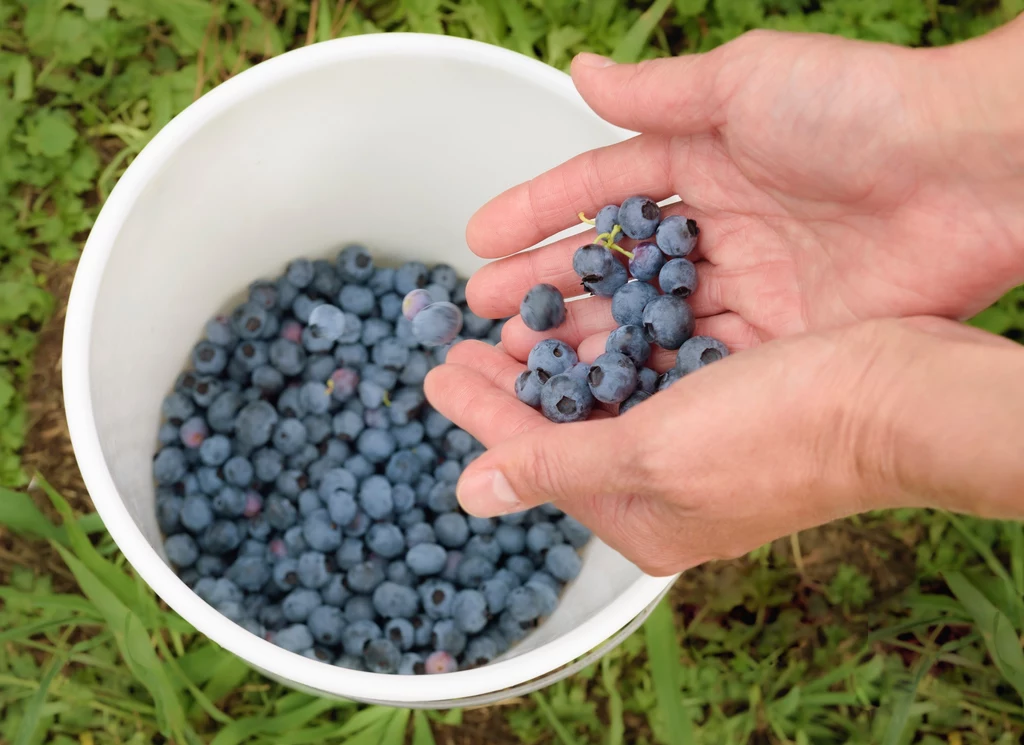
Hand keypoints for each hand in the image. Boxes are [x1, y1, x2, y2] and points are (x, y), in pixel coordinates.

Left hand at [425, 319, 1023, 575]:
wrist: (896, 397)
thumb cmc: (775, 433)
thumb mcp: (648, 454)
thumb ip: (555, 466)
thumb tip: (473, 493)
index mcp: (640, 516)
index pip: (534, 460)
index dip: (479, 412)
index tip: (436, 369)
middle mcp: (664, 486)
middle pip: (561, 428)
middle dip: (509, 381)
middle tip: (459, 340)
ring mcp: (698, 442)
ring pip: (601, 395)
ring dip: (554, 356)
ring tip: (511, 318)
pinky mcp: (728, 396)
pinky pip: (645, 371)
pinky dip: (609, 342)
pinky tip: (589, 311)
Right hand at [464, 20, 1023, 362]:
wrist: (974, 174)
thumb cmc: (862, 111)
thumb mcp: (743, 83)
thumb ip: (657, 95)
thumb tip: (582, 74)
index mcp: (703, 159)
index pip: (599, 189)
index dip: (537, 213)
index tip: (478, 239)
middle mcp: (719, 226)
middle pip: (613, 265)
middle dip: (544, 287)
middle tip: (481, 316)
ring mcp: (750, 285)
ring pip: (645, 319)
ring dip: (583, 337)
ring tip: (517, 362)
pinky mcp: (783, 336)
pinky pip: (699, 360)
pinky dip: (649, 375)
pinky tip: (597, 393)